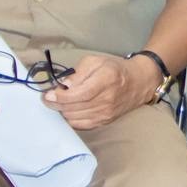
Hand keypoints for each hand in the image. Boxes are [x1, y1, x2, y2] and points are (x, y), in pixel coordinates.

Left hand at [46, 52, 162, 130]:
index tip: (48, 94)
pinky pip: (81, 125)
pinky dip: (71, 119)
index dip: (61, 96)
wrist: (138, 82)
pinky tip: (67, 110)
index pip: (79, 94)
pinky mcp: (105, 122)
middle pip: (74, 108)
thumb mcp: (96, 61)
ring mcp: (106, 113)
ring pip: (75, 118)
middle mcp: (107, 99)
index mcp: (106, 80)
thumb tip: (64, 85)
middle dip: (56, 104)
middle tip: (47, 98)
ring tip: (57, 103)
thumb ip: (78, 72)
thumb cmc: (114, 68)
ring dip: (62, 111)